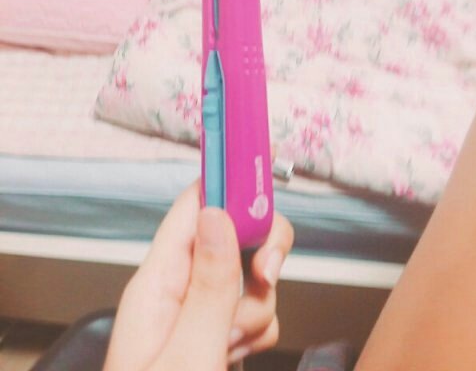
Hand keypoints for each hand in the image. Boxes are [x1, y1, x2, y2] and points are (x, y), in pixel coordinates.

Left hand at [103, 181, 293, 369]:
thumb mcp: (186, 356)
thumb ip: (208, 288)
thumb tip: (217, 215)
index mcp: (157, 281)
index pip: (194, 204)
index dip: (229, 182)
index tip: (263, 176)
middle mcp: (175, 287)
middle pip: (231, 233)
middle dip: (260, 253)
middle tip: (266, 277)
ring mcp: (196, 310)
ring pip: (249, 275)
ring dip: (257, 309)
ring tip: (229, 348)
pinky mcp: (214, 331)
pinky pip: (252, 308)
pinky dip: (257, 332)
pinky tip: (233, 356)